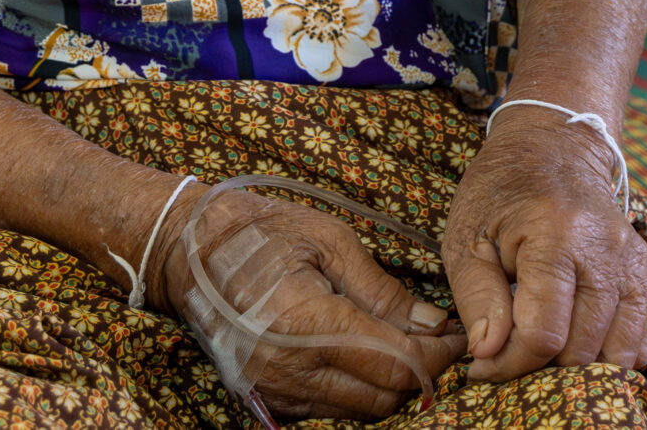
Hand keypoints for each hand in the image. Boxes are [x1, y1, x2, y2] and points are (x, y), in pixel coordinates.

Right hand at [163, 184, 464, 421]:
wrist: (189, 253)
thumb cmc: (263, 234)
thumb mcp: (329, 242)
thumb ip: (381, 290)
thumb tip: (430, 322)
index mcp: (307, 323)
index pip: (394, 362)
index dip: (436, 355)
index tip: (457, 336)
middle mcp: (288, 369)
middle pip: (381, 397)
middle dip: (420, 373)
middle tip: (439, 341)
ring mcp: (274, 390)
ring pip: (357, 411)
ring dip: (390, 387)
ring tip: (408, 348)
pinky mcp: (266, 399)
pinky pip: (328, 411)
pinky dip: (356, 392)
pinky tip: (367, 358)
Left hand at [441, 109, 646, 380]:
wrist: (554, 147)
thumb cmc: (500, 193)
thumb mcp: (467, 237)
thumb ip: (477, 297)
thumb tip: (488, 355)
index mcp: (554, 236)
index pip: (543, 333)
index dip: (510, 365)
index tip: (484, 368)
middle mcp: (604, 249)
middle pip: (584, 348)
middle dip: (543, 370)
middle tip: (513, 361)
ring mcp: (632, 260)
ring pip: (621, 351)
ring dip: (583, 369)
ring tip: (547, 358)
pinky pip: (646, 335)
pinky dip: (618, 356)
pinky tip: (585, 350)